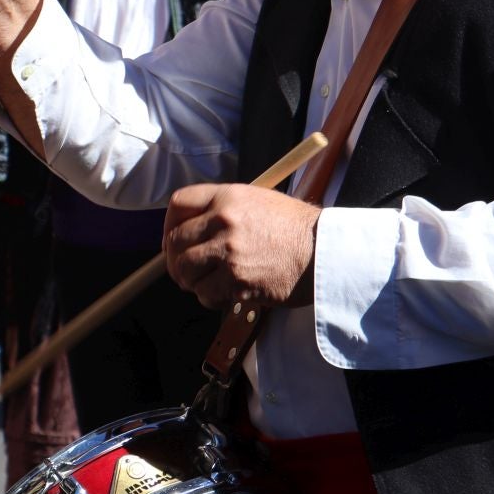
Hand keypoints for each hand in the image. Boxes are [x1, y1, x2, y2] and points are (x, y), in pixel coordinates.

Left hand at [164, 184, 320, 310]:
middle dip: (176, 259)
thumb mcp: (257, 201)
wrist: (324, 252)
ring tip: (204, 283)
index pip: (179, 204)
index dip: (169, 224)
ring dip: (190, 281)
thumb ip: (223, 209)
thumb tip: (192, 229)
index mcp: (227, 196)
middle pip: (175, 241)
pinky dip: (208, 297)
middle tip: (185, 270)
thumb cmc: (294, 229)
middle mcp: (223, 220)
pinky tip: (222, 295)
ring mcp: (228, 251)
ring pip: (185, 270)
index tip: (173, 239)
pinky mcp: (237, 280)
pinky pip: (205, 293)